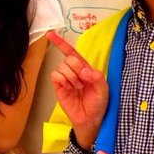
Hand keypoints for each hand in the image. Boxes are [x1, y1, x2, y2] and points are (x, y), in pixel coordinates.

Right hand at [48, 31, 107, 149]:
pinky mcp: (58, 87)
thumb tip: (84, 70)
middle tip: (82, 82)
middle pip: (69, 58)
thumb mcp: (103, 89)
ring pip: (62, 66)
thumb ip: (96, 77)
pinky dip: (62, 79)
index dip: (61, 43)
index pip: (71, 52)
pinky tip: (69, 88)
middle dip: (76, 68)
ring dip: (71, 76)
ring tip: (77, 88)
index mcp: (84, 68)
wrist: (90, 119)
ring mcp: (64, 79)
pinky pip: (55, 75)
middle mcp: (73, 71)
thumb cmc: (98, 104)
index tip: (50, 34)